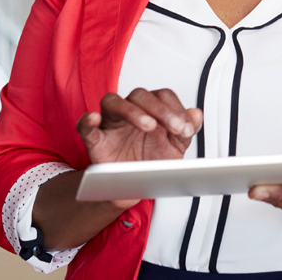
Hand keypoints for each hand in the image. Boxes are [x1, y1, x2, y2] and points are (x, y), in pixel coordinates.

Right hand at [76, 88, 201, 207]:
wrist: (133, 186)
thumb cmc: (152, 160)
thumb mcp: (175, 147)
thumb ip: (186, 130)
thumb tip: (196, 114)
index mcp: (150, 109)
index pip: (162, 96)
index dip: (176, 109)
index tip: (186, 129)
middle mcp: (130, 110)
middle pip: (140, 95)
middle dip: (160, 110)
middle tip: (175, 128)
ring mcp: (111, 123)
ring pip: (114, 102)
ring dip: (132, 111)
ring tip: (149, 125)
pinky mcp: (95, 140)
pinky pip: (85, 126)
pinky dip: (87, 120)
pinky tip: (94, 119)